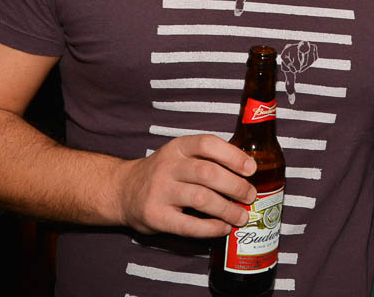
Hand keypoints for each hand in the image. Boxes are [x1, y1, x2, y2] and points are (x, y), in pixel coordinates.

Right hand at [114, 134, 256, 237]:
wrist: (123, 190)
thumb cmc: (163, 172)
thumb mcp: (180, 155)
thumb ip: (207, 158)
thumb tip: (248, 172)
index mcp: (178, 147)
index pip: (208, 144)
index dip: (233, 156)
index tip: (251, 168)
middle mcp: (168, 166)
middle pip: (208, 173)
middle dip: (235, 186)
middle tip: (250, 195)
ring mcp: (160, 191)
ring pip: (201, 199)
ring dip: (227, 209)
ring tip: (242, 216)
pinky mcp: (156, 216)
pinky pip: (189, 225)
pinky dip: (210, 228)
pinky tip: (223, 228)